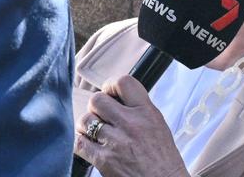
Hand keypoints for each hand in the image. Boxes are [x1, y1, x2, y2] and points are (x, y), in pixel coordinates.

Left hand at [73, 75, 189, 176]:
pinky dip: (81, 142)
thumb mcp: (159, 127)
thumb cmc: (163, 162)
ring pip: (85, 120)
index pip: (123, 82)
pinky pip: (79, 142)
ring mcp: (115, 142)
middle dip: (96, 107)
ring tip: (96, 133)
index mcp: (148, 114)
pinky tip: (89, 145)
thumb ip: (138, 110)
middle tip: (101, 116)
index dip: (111, 85)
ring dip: (87, 125)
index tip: (110, 93)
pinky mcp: (103, 160)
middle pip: (97, 99)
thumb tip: (116, 97)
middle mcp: (131, 125)